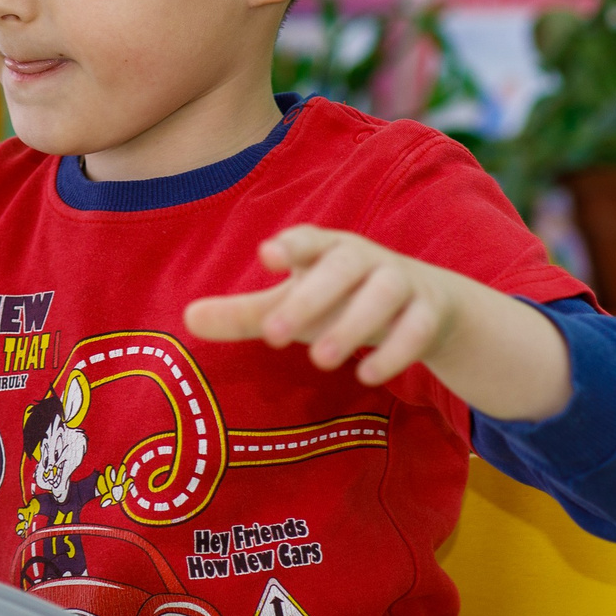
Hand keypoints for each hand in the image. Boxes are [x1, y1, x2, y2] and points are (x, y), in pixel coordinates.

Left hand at [184, 227, 460, 384]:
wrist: (427, 305)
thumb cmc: (342, 299)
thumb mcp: (294, 304)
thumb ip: (245, 314)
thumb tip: (187, 319)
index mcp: (326, 249)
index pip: (308, 239)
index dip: (289, 246)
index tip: (266, 256)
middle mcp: (364, 259)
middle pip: (341, 267)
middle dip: (309, 298)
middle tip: (273, 335)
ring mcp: (400, 283)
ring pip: (382, 295)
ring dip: (353, 325)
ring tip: (321, 359)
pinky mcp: (428, 313)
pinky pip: (418, 328)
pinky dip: (396, 352)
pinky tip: (368, 376)